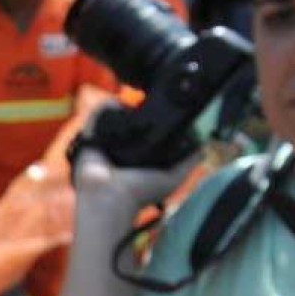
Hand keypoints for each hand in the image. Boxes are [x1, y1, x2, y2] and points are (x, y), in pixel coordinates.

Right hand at [71, 103, 202, 211]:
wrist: (110, 196)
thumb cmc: (139, 192)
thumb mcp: (172, 178)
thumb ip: (188, 162)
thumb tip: (204, 146)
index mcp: (138, 159)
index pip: (149, 136)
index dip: (157, 123)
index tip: (168, 110)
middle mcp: (121, 150)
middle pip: (131, 124)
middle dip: (140, 112)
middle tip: (151, 101)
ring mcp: (105, 143)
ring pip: (113, 118)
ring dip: (123, 108)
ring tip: (134, 99)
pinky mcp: (90, 137)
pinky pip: (96, 117)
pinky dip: (105, 107)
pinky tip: (117, 102)